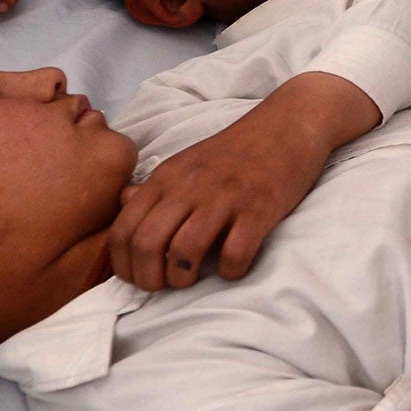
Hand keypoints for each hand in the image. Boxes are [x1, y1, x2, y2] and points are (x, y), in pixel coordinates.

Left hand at [109, 104, 330, 290]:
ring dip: (182, 277)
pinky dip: (229, 272)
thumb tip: (123, 205)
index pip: (124, 229)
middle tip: (162, 286)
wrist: (288, 125)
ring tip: (191, 277)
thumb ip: (153, 187)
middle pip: (147, 243)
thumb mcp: (186, 162)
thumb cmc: (235, 151)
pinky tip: (232, 266)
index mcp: (167, 177)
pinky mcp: (259, 209)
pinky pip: (235, 255)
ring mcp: (225, 197)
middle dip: (148, 278)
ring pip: (185, 252)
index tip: (137, 277)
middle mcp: (190, 186)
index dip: (123, 264)